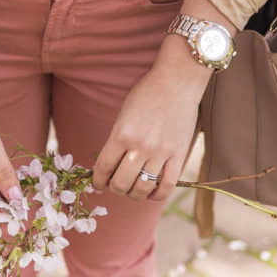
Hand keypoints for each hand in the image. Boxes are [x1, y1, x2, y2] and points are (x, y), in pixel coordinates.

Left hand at [91, 35, 208, 207]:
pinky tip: (151, 193)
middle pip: (121, 183)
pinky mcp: (179, 154)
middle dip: (114, 189)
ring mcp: (161, 152)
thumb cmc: (147, 94)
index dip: (98, 182)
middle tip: (116, 185)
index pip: (103, 169)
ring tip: (133, 190)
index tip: (98, 184)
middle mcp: (140, 146)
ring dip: (134, 194)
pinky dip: (157, 195)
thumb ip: (117, 140)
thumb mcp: (123, 115)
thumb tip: (109, 167)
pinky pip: (167, 186)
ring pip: (142, 188)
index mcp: (121, 134)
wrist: (177, 81)